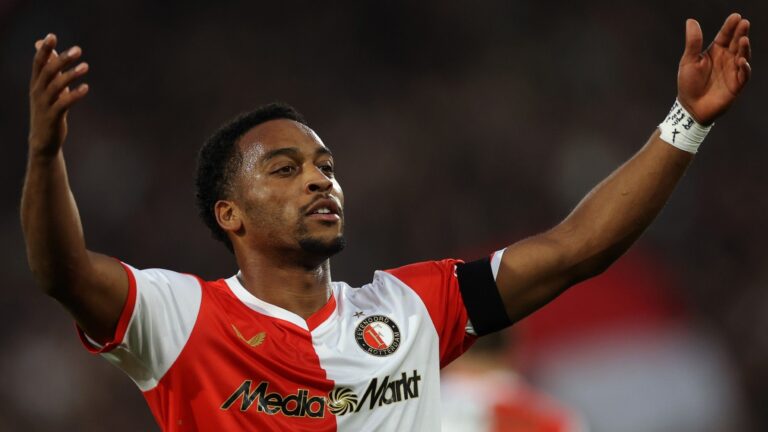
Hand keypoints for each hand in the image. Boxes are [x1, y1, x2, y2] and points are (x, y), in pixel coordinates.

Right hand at [28, 34, 89, 157]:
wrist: (43, 140)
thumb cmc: (48, 111)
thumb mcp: (47, 89)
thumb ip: (48, 69)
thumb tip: (42, 46)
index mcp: (36, 84)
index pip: (38, 63)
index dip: (44, 50)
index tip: (52, 36)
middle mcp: (38, 92)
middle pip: (48, 71)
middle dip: (62, 59)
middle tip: (78, 49)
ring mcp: (44, 104)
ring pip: (56, 86)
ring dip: (71, 75)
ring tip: (86, 66)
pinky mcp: (53, 117)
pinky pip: (64, 103)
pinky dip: (74, 94)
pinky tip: (86, 88)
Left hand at [677, 13, 750, 124]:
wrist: (690, 107)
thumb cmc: (688, 84)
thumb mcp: (688, 61)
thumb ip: (693, 42)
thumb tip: (691, 21)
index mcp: (715, 52)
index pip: (725, 36)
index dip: (730, 26)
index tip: (736, 16)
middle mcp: (726, 59)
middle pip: (736, 43)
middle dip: (741, 33)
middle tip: (744, 23)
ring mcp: (732, 71)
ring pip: (743, 56)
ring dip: (744, 48)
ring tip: (743, 40)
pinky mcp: (736, 85)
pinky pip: (743, 75)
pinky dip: (744, 68)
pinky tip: (741, 61)